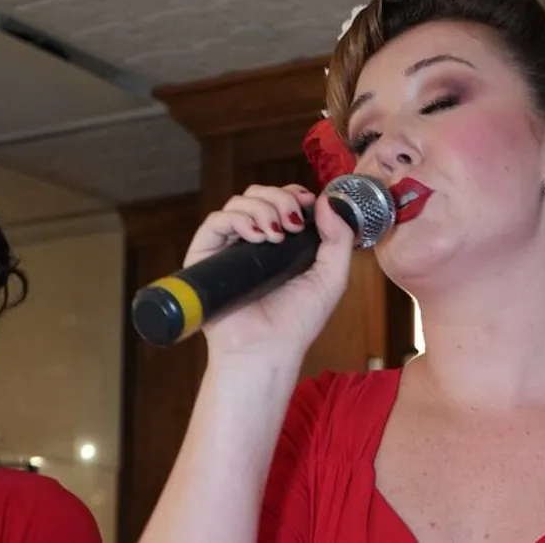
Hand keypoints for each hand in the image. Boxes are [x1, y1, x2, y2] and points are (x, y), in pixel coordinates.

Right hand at [183, 184, 354, 362]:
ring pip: (238, 203)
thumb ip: (338, 239)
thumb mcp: (331, 277)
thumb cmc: (296, 322)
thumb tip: (328, 201)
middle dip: (279, 198)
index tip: (307, 203)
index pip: (282, 200)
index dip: (293, 194)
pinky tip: (255, 235)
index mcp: (282, 243)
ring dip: (261, 207)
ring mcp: (229, 248)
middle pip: (259, 195)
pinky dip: (236, 219)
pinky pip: (215, 222)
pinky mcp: (205, 257)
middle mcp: (253, 241)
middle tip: (291, 221)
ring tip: (275, 234)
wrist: (267, 351)